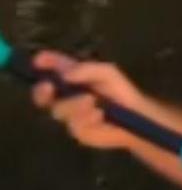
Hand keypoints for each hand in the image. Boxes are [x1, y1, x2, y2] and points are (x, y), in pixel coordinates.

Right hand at [30, 52, 147, 150]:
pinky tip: (99, 115)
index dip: (43, 63)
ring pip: (58, 110)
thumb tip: (65, 75)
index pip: (52, 69)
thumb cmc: (120, 90)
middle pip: (42, 94)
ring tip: (92, 100)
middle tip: (48, 86)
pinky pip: (73, 124)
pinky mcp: (77, 130)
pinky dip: (86, 118)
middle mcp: (67, 95)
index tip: (39, 60)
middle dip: (41, 90)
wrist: (135, 116)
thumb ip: (88, 69)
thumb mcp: (108, 73)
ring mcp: (70, 113)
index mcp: (72, 77)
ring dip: (73, 104)